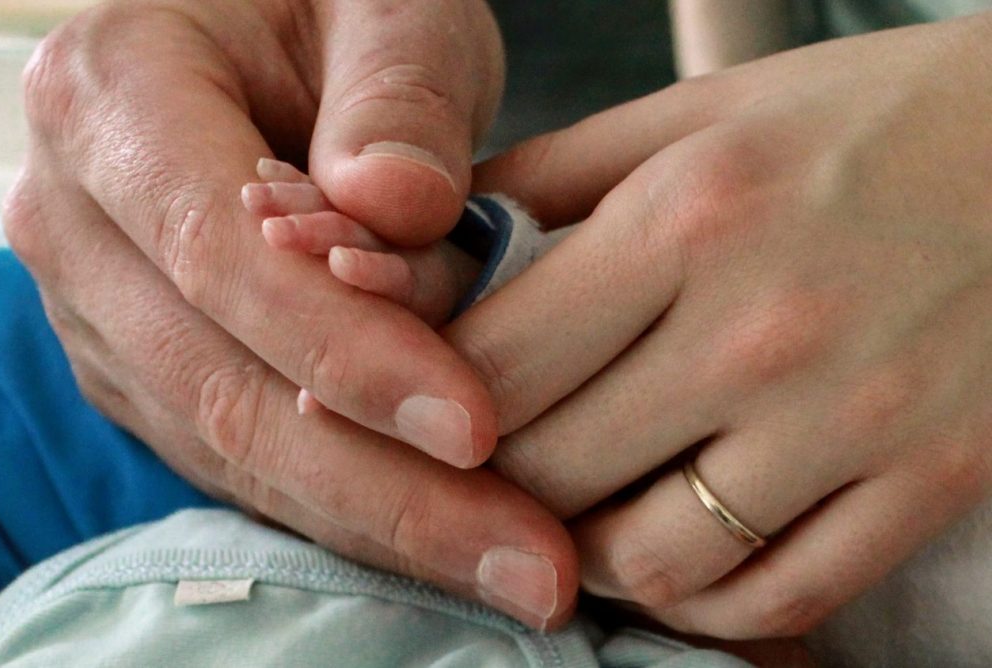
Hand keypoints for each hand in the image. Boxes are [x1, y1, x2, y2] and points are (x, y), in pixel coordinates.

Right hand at [3, 0, 577, 629]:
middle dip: (384, 487)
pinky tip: (444, 537)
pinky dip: (346, 507)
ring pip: (232, 449)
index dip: (346, 353)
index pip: (218, 254)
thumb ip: (399, 94)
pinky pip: (241, 461)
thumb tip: (395, 208)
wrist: (272, 45)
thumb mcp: (391, 7)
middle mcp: (79, 221)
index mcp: (112, 98)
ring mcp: (107, 312)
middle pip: (224, 386)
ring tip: (514, 566)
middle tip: (529, 558)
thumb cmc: (335, 9)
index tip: (476, 426)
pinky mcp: (153, 371)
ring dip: (379, 521)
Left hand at [451, 14, 991, 636]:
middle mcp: (764, 328)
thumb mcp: (695, 114)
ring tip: (590, 512)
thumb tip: (435, 249)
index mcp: (686, 219)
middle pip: (556, 473)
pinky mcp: (933, 479)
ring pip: (657, 563)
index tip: (434, 412)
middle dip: (502, 481)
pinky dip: (705, 603)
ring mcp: (856, 418)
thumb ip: (549, 175)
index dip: (437, 407)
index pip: (498, 369)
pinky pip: (781, 597)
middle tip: (503, 463)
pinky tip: (682, 557)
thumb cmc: (858, 121)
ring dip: (591, 556)